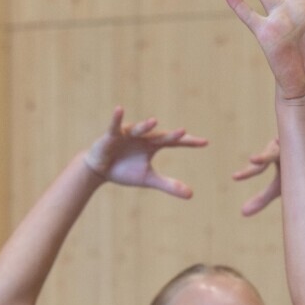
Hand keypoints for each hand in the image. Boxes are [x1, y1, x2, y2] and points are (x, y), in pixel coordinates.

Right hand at [81, 107, 207, 197]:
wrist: (99, 170)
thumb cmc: (124, 171)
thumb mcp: (147, 179)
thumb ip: (169, 185)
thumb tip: (191, 195)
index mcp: (153, 145)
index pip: (174, 142)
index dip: (189, 142)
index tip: (205, 142)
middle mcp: (143, 137)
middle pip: (160, 136)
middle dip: (170, 135)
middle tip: (183, 132)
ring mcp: (128, 134)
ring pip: (139, 129)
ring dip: (145, 126)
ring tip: (153, 122)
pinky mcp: (112, 135)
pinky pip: (115, 125)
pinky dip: (116, 118)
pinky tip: (119, 109)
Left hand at [232, 134, 304, 214]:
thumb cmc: (298, 172)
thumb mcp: (280, 187)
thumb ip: (262, 198)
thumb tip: (242, 213)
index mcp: (272, 155)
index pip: (259, 165)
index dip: (248, 171)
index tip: (234, 177)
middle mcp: (283, 145)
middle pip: (271, 152)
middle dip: (264, 157)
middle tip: (253, 160)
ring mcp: (300, 140)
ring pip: (291, 144)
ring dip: (285, 148)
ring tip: (277, 148)